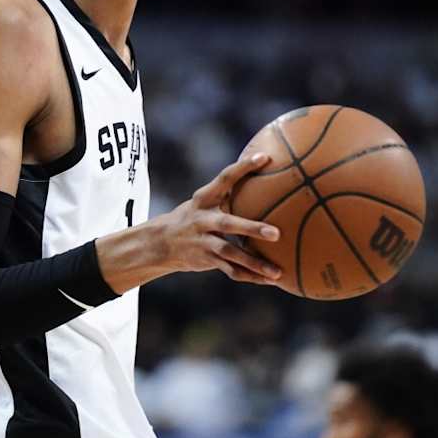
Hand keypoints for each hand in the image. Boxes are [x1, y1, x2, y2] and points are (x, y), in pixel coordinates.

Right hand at [158, 153, 281, 283]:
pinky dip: (251, 276)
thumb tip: (265, 177)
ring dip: (254, 263)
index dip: (243, 167)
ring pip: (230, 253)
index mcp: (204, 198)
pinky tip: (270, 280)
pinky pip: (231, 270)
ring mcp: (203, 241)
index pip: (224, 178)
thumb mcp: (204, 200)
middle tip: (276, 233)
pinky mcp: (206, 260)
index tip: (265, 158)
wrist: (160, 242)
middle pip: (228, 223)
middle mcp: (202, 219)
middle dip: (251, 228)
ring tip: (277, 272)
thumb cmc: (195, 215)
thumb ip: (229, 192)